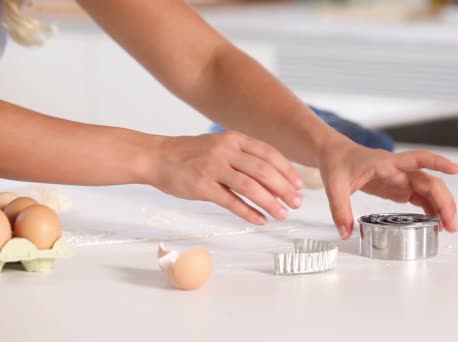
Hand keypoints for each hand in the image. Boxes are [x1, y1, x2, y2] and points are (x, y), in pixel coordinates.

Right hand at [148, 131, 302, 224]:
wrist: (157, 157)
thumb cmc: (190, 154)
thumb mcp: (220, 146)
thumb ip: (243, 155)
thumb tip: (271, 173)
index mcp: (234, 139)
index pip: (269, 153)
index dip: (287, 170)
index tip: (300, 184)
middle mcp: (226, 151)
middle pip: (264, 170)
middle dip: (284, 188)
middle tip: (297, 202)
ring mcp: (213, 168)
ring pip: (251, 186)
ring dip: (270, 202)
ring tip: (283, 214)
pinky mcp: (202, 186)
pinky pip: (231, 201)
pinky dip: (249, 212)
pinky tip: (260, 220)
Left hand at [319, 139, 457, 238]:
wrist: (334, 155)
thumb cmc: (337, 163)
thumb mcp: (334, 186)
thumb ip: (340, 210)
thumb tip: (346, 233)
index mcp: (386, 163)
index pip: (417, 159)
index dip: (437, 162)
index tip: (456, 169)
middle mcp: (398, 169)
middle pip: (430, 182)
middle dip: (444, 202)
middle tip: (451, 225)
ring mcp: (400, 178)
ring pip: (429, 191)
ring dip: (441, 207)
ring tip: (447, 228)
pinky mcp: (398, 187)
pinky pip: (419, 197)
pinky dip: (430, 209)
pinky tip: (435, 222)